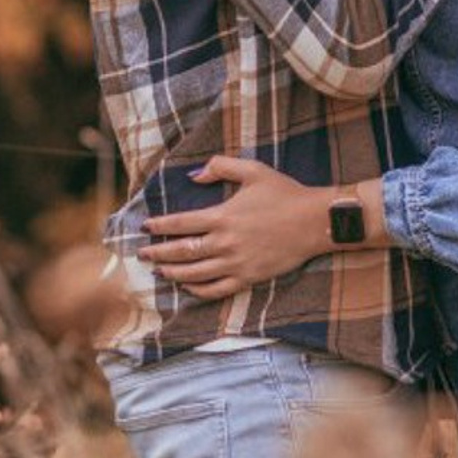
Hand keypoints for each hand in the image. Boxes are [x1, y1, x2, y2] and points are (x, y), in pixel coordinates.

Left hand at [141, 156, 333, 299]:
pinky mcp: (249, 278)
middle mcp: (226, 243)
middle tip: (142, 253)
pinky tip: (188, 287)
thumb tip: (194, 174)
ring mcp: (237, 263)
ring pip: (195, 274)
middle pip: (182, 252)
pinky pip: (217, 290)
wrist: (315, 221)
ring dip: (173, 274)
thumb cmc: (284, 193)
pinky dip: (198, 290)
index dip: (159, 226)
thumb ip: (221, 166)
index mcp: (223, 216)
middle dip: (158, 253)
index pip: (180, 224)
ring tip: (159, 271)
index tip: (145, 227)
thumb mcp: (253, 170)